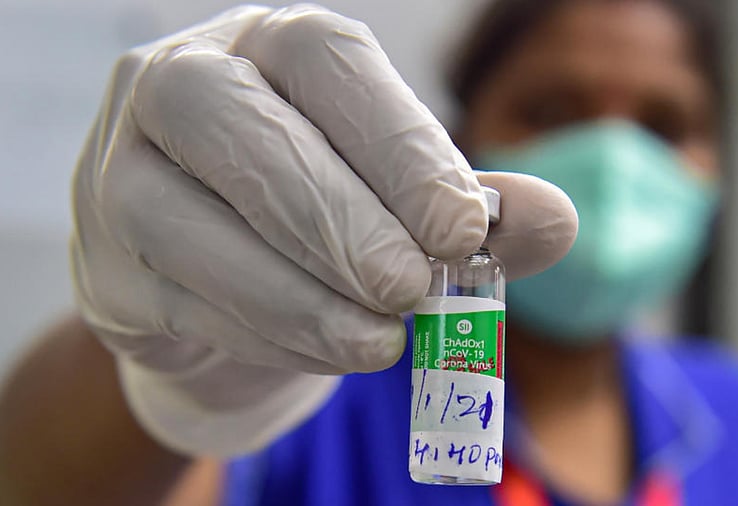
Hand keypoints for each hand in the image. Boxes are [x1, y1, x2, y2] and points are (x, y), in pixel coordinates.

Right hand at [71, 4, 576, 454]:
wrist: (223, 262)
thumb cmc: (324, 205)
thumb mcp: (401, 192)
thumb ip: (474, 204)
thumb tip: (556, 222)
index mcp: (271, 43)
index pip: (331, 65)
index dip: (399, 145)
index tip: (461, 228)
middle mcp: (180, 83)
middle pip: (247, 134)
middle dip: (340, 223)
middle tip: (409, 289)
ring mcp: (120, 168)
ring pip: (192, 226)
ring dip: (299, 297)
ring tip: (378, 342)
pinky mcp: (103, 261)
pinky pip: (180, 300)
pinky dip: (263, 333)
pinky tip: (325, 349)